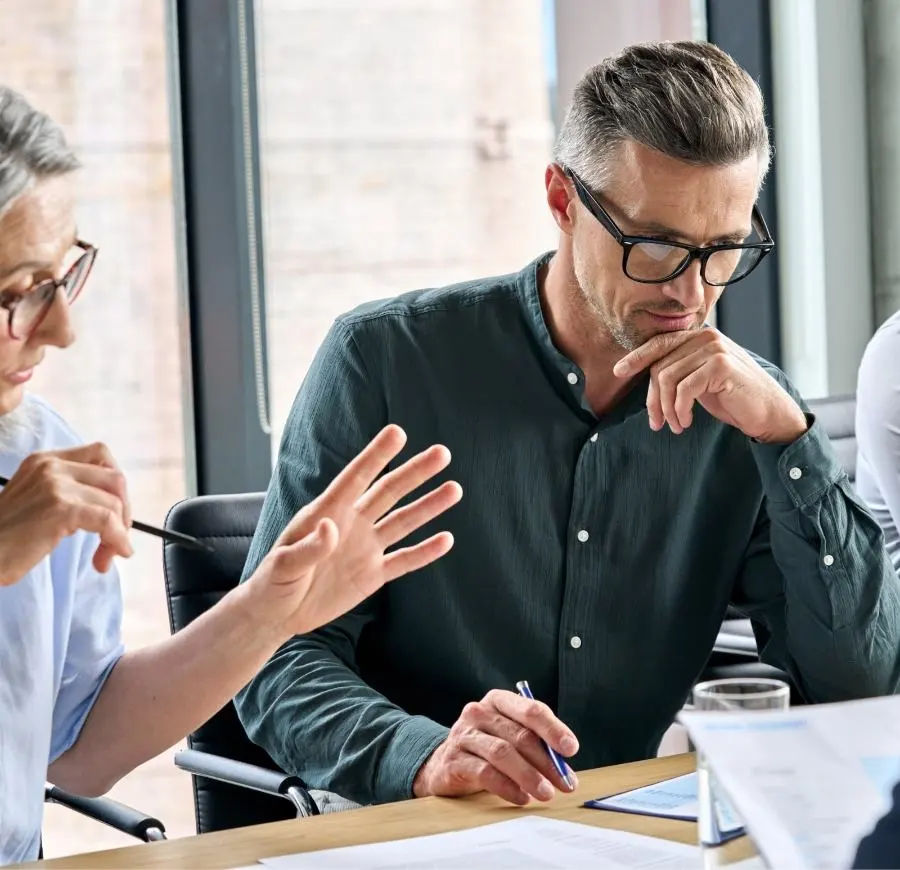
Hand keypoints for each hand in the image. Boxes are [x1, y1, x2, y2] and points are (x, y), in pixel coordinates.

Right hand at [0, 443, 132, 585]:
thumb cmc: (6, 538)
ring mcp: (55, 484)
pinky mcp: (61, 508)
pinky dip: (117, 539)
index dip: (116, 484)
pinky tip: (111, 555)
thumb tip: (115, 509)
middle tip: (116, 537)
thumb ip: (69, 493)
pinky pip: (108, 520)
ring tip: (106, 556)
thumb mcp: (37, 501)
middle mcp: (51, 466)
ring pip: (114, 503)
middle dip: (124, 511)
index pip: (100, 454)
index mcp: (45, 460)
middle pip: (115, 478)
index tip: (115, 511)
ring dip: (119, 533)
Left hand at [244, 425, 461, 636]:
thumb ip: (307, 548)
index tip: (397, 433)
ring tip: (455, 489)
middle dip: (415, 472)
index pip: (355, 478)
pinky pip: (404, 560)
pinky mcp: (373, 574)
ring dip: (428, 506)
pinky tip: (446, 539)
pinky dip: (425, 551)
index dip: (376, 456)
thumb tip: (331, 527)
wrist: (277, 614)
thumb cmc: (272, 583)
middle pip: (389, 492)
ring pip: (403, 521)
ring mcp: (365, 548)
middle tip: (442, 453)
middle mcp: (352, 523)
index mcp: (326, 512)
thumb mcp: (282, 565)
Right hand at [412, 689, 578, 805]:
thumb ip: (536, 744)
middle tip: (564, 783)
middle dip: (546, 761)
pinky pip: (485, 773)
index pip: (529, 709)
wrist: (444, 764)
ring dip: (529, 775)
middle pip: (519, 735)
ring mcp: (463, 735)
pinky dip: (507, 787)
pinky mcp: (453, 761)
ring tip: (546, 793)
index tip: (571, 749)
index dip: (553, 729)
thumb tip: (564, 768)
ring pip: (502, 753)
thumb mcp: (510, 736)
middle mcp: (478, 712)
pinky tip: (522, 798)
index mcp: (498, 701)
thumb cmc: (487, 747)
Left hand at [613, 329, 807, 442]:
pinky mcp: (721, 366)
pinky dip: (679, 409)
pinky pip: (683, 388)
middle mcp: (707, 337)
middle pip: (659, 366)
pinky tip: (686, 421)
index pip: (659, 344)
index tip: (618, 372)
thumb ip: (679, 370)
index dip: (636, 358)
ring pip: (667, 378)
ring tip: (676, 425)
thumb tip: (644, 376)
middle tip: (657, 423)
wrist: (768, 413)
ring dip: (666, 408)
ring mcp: (714, 349)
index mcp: (700, 337)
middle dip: (653, 399)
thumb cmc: (732, 399)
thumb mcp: (699, 381)